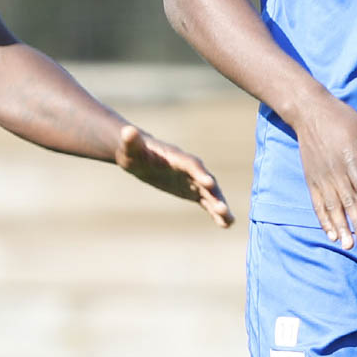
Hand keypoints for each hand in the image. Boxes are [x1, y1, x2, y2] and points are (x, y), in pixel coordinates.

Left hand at [114, 126, 233, 227]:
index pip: (190, 164)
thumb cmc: (134, 150)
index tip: (209, 183)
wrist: (141, 156)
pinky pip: (206, 202)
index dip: (199, 172)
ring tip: (229, 220)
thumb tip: (127, 131)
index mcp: (176, 157)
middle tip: (222, 208)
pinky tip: (226, 224)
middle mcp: (189, 168)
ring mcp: (192, 180)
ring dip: (219, 204)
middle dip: (214, 193)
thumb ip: (131, 140)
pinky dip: (216, 212)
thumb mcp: (129, 147)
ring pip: (210, 193)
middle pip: (206, 180)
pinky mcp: (192, 191)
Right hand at [284, 94, 356, 249]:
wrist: (308, 111)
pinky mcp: (311, 179)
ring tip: (348, 245)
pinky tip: (331, 234)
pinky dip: (324, 220)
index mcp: (351, 157)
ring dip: (340, 227)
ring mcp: (321, 176)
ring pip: (332, 206)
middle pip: (348, 202)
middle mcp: (335, 169)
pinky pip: (317, 203)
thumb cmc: (343, 119)